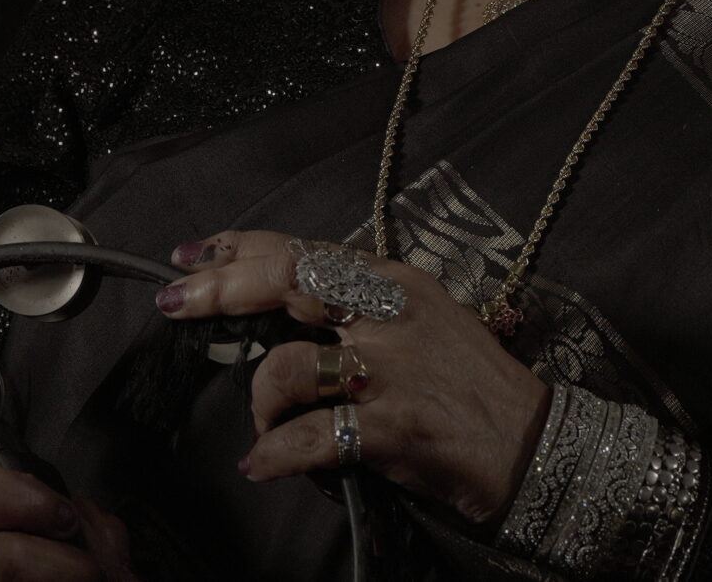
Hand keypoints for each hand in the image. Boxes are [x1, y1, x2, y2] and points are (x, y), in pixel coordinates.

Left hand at [157, 230, 551, 525]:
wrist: (536, 444)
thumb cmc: (474, 384)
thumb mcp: (423, 319)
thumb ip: (360, 307)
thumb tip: (287, 310)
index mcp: (393, 282)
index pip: (303, 250)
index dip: (240, 248)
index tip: (193, 252)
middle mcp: (388, 315)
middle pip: (284, 282)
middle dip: (218, 289)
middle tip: (174, 303)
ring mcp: (390, 371)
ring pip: (286, 367)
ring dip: (261, 401)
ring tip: (265, 426)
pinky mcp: (392, 427)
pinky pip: (310, 438)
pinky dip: (274, 453)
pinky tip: (260, 463)